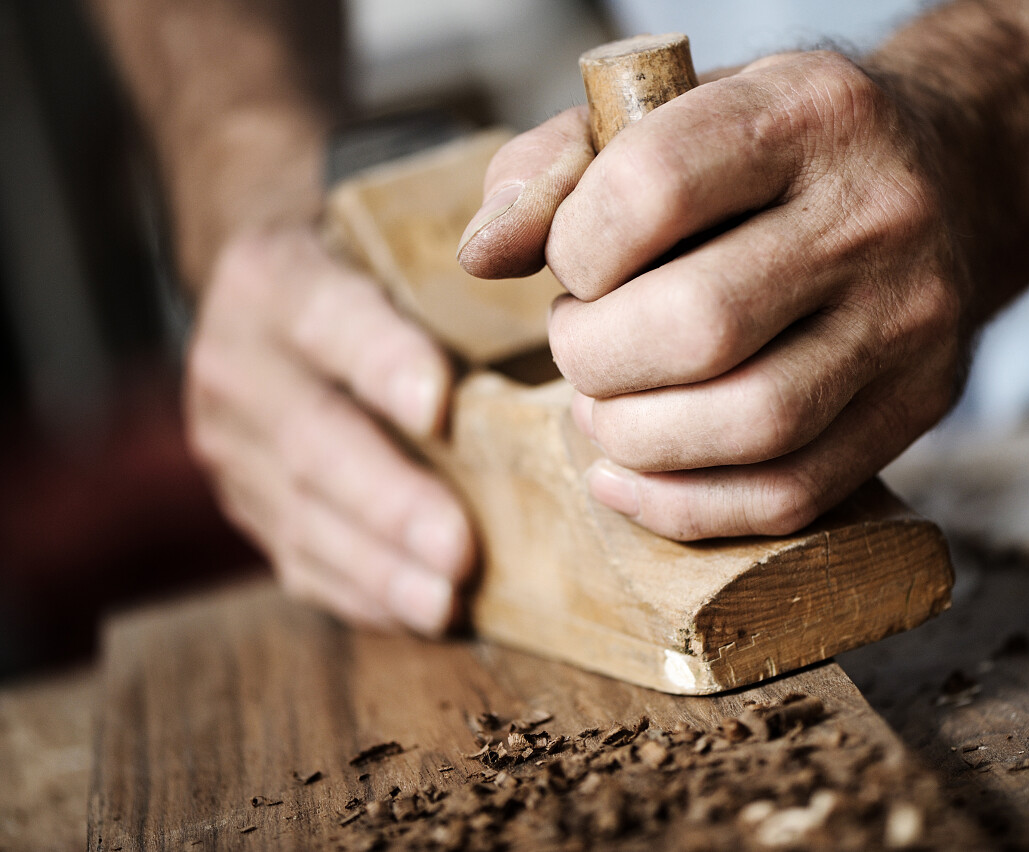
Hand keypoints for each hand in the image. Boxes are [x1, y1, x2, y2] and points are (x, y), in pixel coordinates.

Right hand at [186, 226, 473, 632]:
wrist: (263, 295)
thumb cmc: (364, 263)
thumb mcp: (385, 238)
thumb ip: (452, 266)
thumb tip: (558, 302)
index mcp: (275, 278)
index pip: (330, 319)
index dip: (383, 363)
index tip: (440, 406)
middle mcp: (236, 362)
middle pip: (315, 439)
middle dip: (391, 501)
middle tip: (458, 549)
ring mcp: (229, 443)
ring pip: (303, 514)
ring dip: (379, 567)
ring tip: (444, 602)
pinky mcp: (244, 500)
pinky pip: (296, 556)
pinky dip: (360, 592)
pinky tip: (416, 613)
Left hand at [459, 51, 971, 539]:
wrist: (951, 178)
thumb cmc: (782, 152)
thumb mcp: (680, 112)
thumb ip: (561, 165)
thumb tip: (482, 255)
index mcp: (807, 112)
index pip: (652, 191)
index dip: (574, 248)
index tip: (573, 265)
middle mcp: (875, 215)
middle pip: (700, 325)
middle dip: (595, 358)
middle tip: (579, 347)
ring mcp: (910, 320)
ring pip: (751, 425)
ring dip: (636, 440)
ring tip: (604, 411)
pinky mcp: (920, 403)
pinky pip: (793, 494)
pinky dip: (687, 506)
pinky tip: (630, 479)